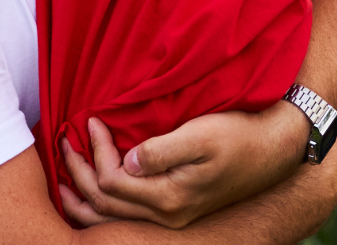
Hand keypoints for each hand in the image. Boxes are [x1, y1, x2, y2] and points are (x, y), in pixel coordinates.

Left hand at [57, 104, 309, 228]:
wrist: (274, 148)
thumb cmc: (238, 135)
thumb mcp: (200, 135)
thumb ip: (161, 151)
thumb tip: (126, 160)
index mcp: (170, 197)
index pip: (112, 181)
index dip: (96, 152)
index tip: (91, 120)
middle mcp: (167, 215)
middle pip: (105, 204)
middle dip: (77, 174)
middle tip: (62, 142)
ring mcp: (172, 216)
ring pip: (113, 217)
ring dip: (83, 195)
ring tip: (62, 176)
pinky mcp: (176, 207)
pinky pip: (128, 213)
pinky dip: (103, 201)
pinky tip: (95, 185)